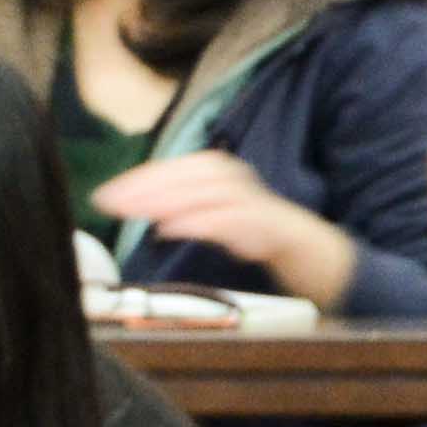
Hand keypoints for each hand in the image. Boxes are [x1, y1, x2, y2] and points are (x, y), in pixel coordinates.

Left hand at [90, 151, 356, 306]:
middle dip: (147, 188)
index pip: (178, 168)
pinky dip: (202, 223)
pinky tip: (172, 229)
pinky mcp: (274, 231)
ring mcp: (260, 206)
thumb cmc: (261, 237)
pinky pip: (236, 222)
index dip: (141, 179)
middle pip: (190, 177)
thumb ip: (186, 209)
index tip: (105, 195)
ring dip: (169, 201)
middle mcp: (241, 184)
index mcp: (226, 177)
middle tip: (110, 203)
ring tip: (136, 213)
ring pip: (210, 194)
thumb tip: (141, 209)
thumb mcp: (217, 219)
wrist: (321, 257)